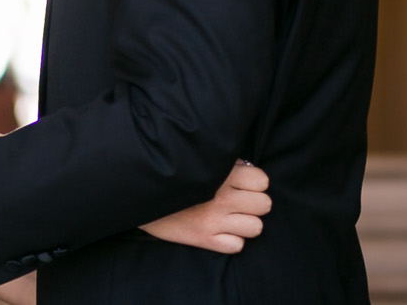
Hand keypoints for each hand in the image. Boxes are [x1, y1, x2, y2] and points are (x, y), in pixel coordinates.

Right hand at [142, 160, 269, 253]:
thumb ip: (226, 163)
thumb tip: (249, 169)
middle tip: (238, 201)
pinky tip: (219, 231)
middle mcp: (222, 197)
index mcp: (222, 173)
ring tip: (231, 217)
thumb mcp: (200, 160)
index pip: (263, 181)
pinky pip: (237, 246)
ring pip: (256, 227)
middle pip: (265, 205)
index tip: (242, 184)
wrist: (141, 193)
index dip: (255, 183)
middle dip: (254, 203)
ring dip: (245, 223)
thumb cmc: (173, 174)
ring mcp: (214, 220)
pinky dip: (231, 240)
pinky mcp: (204, 239)